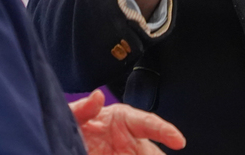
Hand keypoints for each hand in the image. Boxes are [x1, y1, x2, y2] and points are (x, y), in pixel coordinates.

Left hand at [70, 89, 185, 153]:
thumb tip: (98, 96)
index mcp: (125, 120)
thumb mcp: (75, 115)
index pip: (149, 123)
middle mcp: (132, 142)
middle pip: (153, 154)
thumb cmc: (77, 125)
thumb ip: (83, 108)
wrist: (66, 145)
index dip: (165, 131)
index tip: (178, 141)